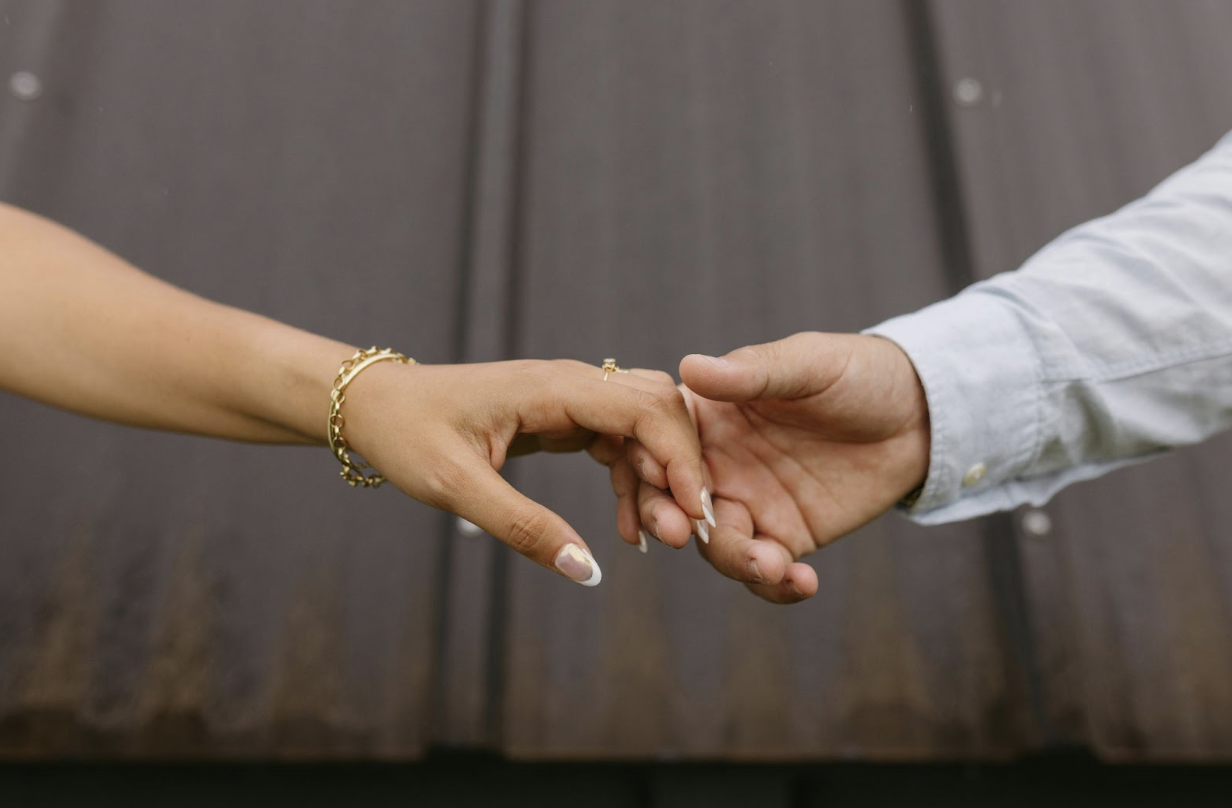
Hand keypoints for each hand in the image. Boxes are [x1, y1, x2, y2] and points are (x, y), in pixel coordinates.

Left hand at [339, 358, 707, 585]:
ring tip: (655, 539)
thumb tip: (585, 569)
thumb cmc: (408, 435)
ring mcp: (569, 398)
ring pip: (643, 428)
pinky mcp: (562, 418)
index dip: (679, 458)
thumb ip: (522, 527)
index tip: (691, 514)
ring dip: (657, 479)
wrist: (375, 408)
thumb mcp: (456, 487)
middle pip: (658, 410)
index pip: (644, 408)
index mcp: (551, 387)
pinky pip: (617, 443)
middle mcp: (570, 383)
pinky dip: (632, 480)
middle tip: (679, 534)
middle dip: (679, 469)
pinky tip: (627, 526)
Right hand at [617, 333, 929, 602]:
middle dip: (670, 521)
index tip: (661, 477)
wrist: (920, 414)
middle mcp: (716, 463)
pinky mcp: (786, 537)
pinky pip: (765, 571)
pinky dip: (774, 586)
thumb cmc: (856, 372)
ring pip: (715, 544)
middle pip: (671, 501)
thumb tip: (689, 366)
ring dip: (734, 559)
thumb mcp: (807, 364)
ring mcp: (749, 504)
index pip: (659, 440)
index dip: (651, 461)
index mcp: (707, 414)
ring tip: (773, 564)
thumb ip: (751, 374)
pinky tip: (803, 583)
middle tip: (685, 535)